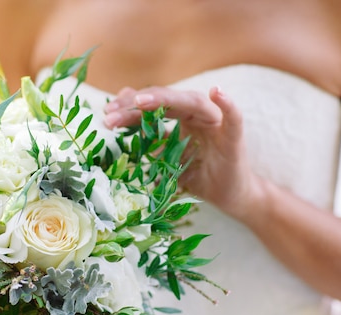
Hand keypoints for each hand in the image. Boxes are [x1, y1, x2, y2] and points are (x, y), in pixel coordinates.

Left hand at [103, 86, 265, 221]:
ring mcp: (217, 124)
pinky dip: (228, 105)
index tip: (106, 114)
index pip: (153, 106)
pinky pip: (233, 119)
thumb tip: (121, 123)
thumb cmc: (197, 176)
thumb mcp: (167, 158)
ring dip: (166, 100)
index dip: (129, 107)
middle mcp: (198, 114)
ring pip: (192, 103)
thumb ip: (150, 139)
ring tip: (141, 101)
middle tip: (111, 114)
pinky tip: (217, 92)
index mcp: (182, 117)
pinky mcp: (234, 139)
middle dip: (137, 105)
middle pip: (167, 100)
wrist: (228, 196)